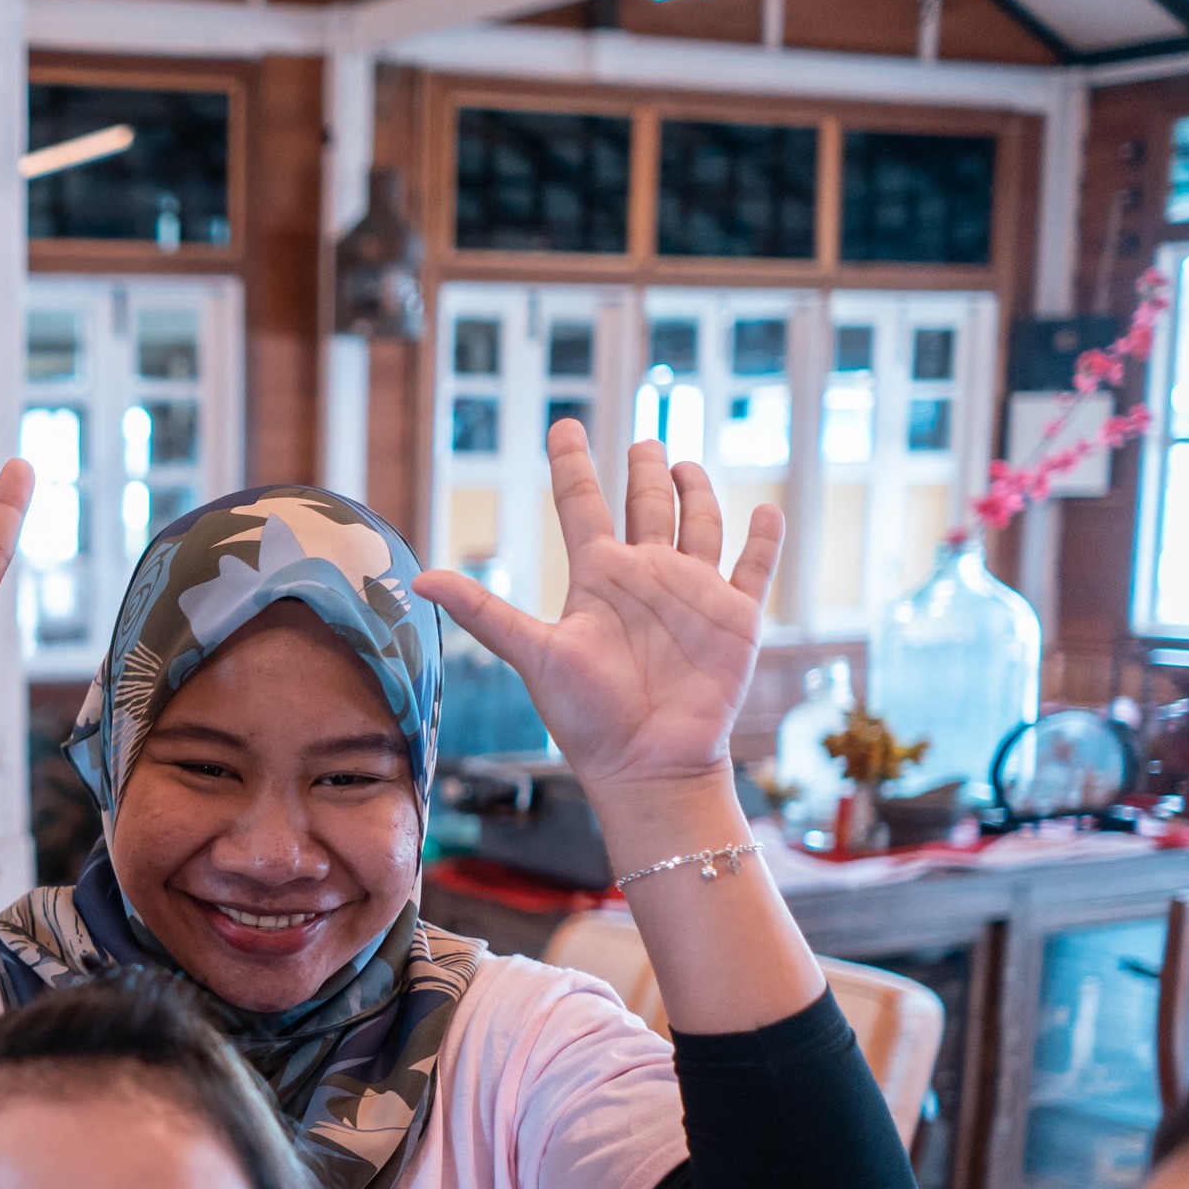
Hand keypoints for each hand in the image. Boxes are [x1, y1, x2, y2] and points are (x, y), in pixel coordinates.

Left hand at [413, 419, 777, 795]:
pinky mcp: (736, 618)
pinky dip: (763, 539)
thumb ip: (484, 612)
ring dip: (695, 494)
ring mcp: (692, 594)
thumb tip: (421, 578)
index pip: (581, 503)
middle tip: (644, 441)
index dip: (572, 462)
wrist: (647, 764)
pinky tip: (767, 510)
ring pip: (699, 525)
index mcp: (597, 578)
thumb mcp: (533, 655)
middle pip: (646, 506)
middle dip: (645, 471)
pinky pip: (754, 569)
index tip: (562, 424)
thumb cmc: (587, 717)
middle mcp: (645, 577)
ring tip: (686, 463)